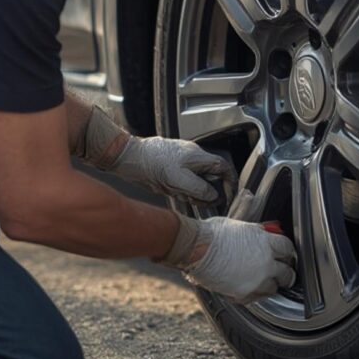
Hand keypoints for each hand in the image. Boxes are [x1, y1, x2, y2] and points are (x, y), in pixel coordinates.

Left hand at [111, 135, 236, 202]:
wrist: (128, 157)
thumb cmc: (151, 164)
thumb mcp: (178, 181)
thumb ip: (199, 189)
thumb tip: (214, 196)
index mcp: (198, 156)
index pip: (223, 168)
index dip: (229, 182)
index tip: (228, 196)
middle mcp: (193, 156)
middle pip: (211, 175)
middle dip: (209, 191)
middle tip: (201, 202)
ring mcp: (182, 160)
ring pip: (198, 179)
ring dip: (194, 191)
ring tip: (182, 196)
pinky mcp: (172, 165)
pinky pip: (185, 179)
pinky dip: (183, 188)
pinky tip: (172, 191)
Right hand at [159, 214, 296, 304]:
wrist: (195, 249)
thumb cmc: (213, 233)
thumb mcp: (240, 225)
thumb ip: (256, 231)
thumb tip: (260, 226)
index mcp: (266, 242)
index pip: (288, 249)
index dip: (288, 253)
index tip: (286, 255)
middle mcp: (266, 262)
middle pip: (287, 273)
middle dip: (285, 272)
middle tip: (282, 272)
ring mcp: (256, 280)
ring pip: (274, 288)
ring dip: (270, 284)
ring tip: (263, 281)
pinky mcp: (244, 294)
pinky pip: (257, 298)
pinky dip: (255, 294)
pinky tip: (248, 287)